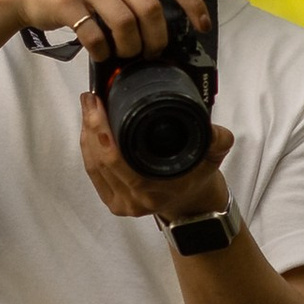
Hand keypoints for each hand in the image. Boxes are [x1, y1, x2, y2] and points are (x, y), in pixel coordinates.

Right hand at [0, 0, 207, 66]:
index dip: (192, 3)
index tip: (202, 25)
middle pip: (150, 10)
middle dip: (156, 38)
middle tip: (152, 51)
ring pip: (126, 25)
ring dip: (131, 48)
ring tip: (127, 53)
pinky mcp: (66, 2)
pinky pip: (96, 36)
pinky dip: (103, 52)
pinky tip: (102, 52)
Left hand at [80, 102, 236, 227]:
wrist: (191, 201)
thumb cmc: (197, 177)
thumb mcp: (212, 157)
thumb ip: (217, 141)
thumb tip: (213, 130)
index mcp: (153, 191)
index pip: (117, 160)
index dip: (102, 131)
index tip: (99, 104)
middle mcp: (134, 200)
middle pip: (100, 160)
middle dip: (90, 125)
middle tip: (91, 99)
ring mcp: (121, 203)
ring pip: (93, 165)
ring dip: (86, 134)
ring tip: (89, 108)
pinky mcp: (112, 201)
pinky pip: (92, 172)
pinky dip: (87, 148)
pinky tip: (88, 128)